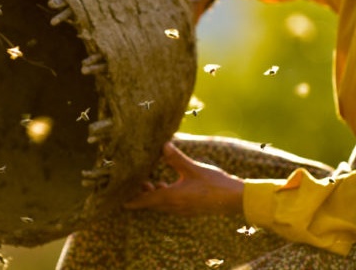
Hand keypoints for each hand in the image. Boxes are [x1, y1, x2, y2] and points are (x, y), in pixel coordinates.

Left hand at [123, 142, 244, 216]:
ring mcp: (184, 210)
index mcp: (172, 197)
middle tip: (136, 183)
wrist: (234, 199)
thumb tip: (162, 145)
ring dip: (155, 195)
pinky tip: (170, 186)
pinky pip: (173, 205)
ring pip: (163, 204)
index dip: (134, 200)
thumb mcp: (193, 168)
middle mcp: (175, 206)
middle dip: (143, 194)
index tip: (121, 202)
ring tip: (151, 182)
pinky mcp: (191, 209)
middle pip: (153, 202)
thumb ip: (176, 158)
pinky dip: (166, 197)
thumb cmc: (214, 184)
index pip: (147, 200)